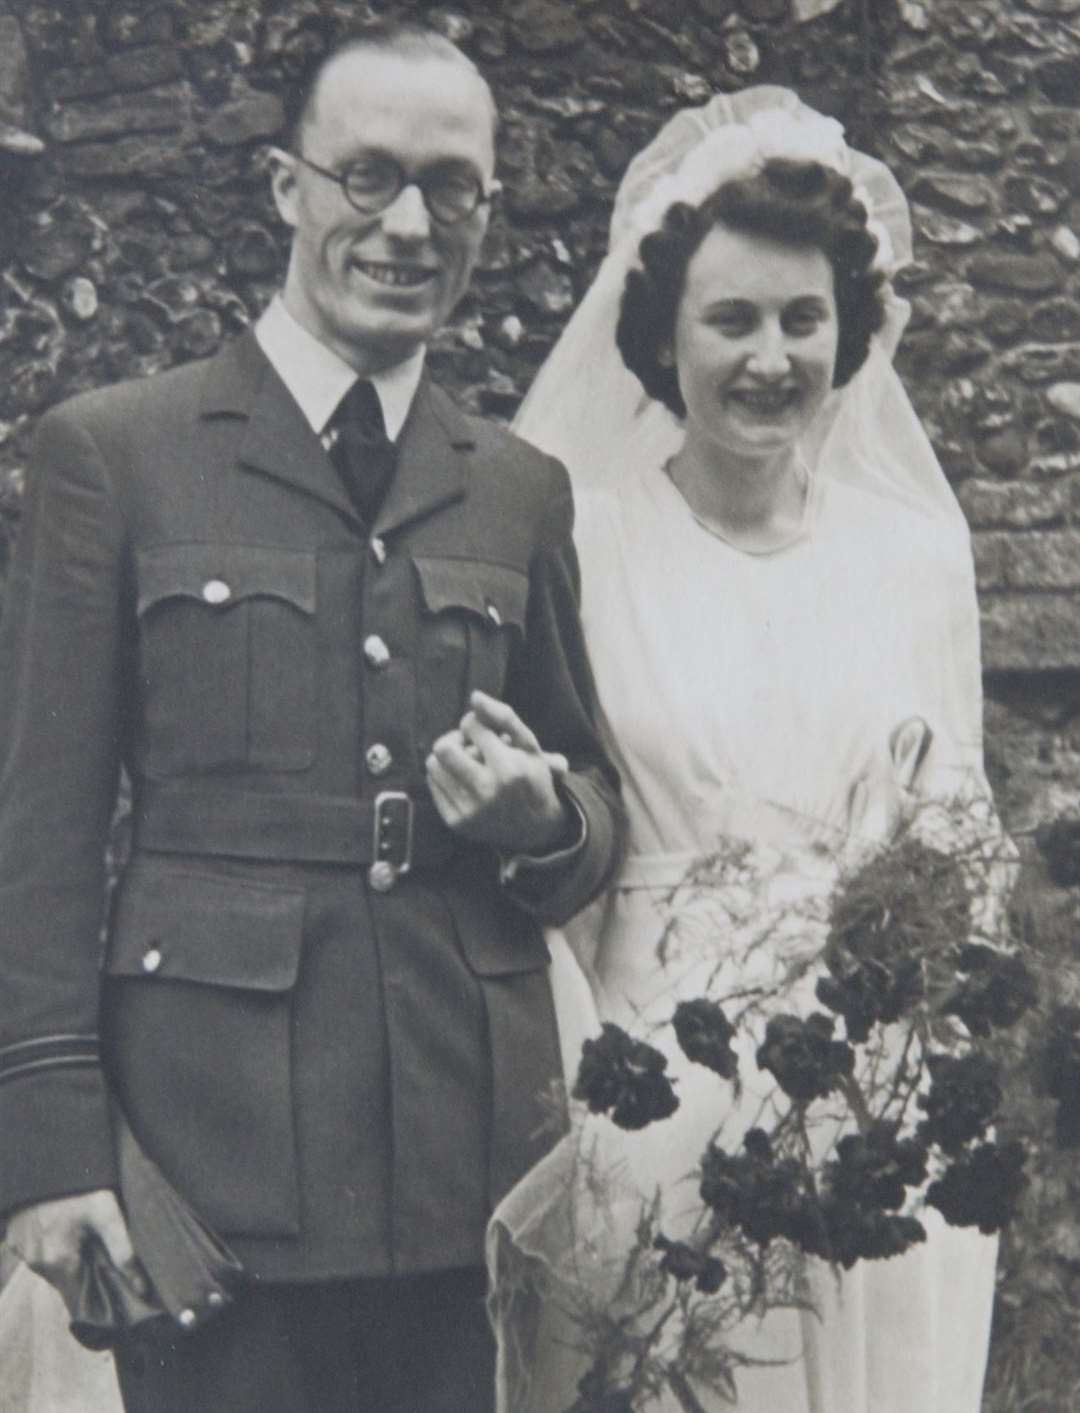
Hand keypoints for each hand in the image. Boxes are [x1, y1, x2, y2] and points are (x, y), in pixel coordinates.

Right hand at [5, 1189, 148, 1314]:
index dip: (99, 1301)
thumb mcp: (107, 1214)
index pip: (78, 1303)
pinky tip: (69, 1229)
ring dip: (71, 1260)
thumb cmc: (79, 1187)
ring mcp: (24, 1251)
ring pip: (54, 1269)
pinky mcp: (17, 1239)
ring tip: (89, 1240)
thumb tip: (142, 1288)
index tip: (116, 1296)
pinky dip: (56, 1247)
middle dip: (88, 1277)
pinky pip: (41, 1253)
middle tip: (107, 1258)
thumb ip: (123, 1253)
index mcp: (58, 1263)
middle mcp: (37, 1263)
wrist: (47, 1159)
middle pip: (67, 1284)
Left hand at [426, 690, 570, 852]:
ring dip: (447, 759)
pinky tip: (462, 780)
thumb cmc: (531, 779)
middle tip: (467, 746)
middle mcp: (487, 790)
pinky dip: (444, 777)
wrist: (535, 830)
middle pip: (443, 748)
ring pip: (434, 766)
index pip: (471, 726)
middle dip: (453, 740)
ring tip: (465, 763)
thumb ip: (504, 717)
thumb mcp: (530, 745)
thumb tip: (474, 696)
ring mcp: (469, 809)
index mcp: (509, 768)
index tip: (486, 733)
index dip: (475, 724)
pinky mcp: (456, 823)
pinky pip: (433, 786)